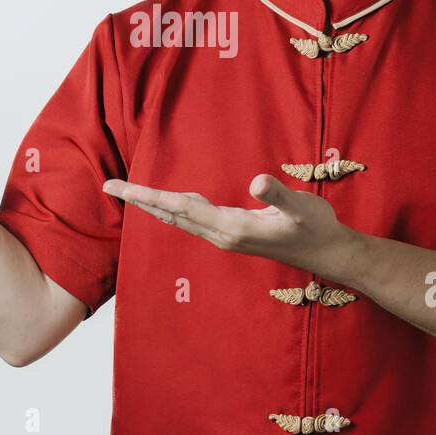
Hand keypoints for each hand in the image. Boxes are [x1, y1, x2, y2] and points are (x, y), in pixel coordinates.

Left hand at [101, 173, 347, 272]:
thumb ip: (278, 194)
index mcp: (231, 227)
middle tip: (108, 185)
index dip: (148, 195)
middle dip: (139, 200)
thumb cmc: (316, 227)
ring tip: (129, 192)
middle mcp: (221, 234)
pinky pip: (192, 219)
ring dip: (154, 204)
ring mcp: (225, 236)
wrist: (327, 252)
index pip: (180, 206)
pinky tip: (170, 200)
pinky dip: (174, 207)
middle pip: (171, 214)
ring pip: (179, 218)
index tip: (120, 188)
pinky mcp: (232, 234)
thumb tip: (255, 182)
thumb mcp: (301, 206)